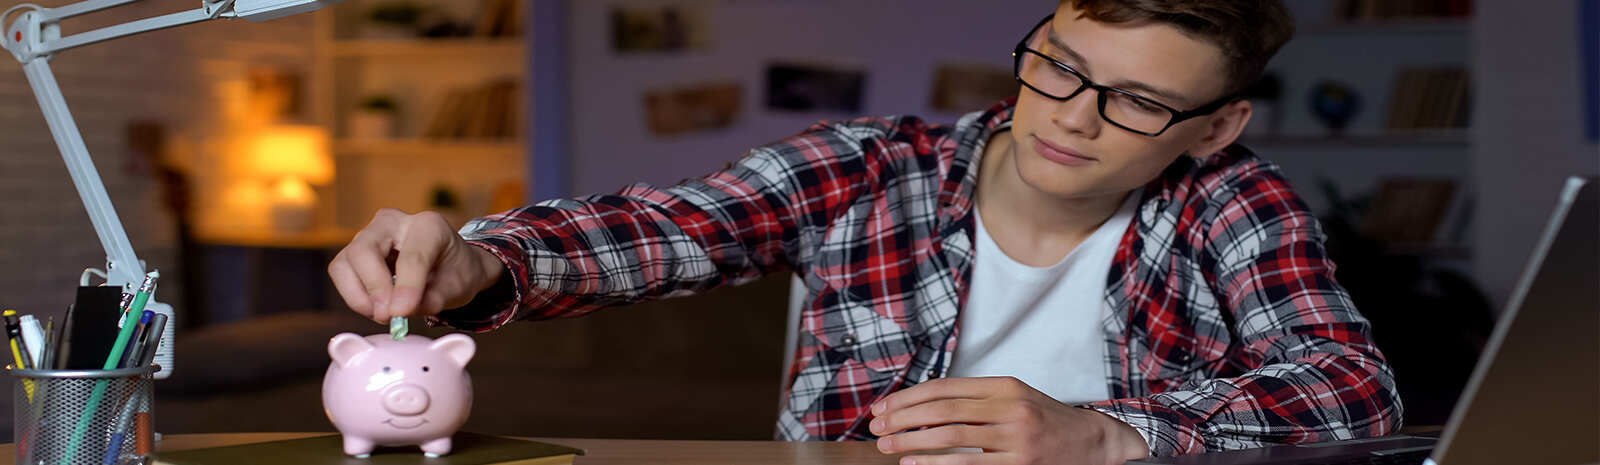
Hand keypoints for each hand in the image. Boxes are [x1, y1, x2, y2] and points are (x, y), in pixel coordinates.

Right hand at [328, 209, 504, 322]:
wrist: (451, 265)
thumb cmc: (455, 272)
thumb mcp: (458, 288)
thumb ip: (431, 299)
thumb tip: (398, 311)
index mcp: (428, 225)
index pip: (412, 255)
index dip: (406, 286)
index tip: (402, 312)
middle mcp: (394, 222)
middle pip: (365, 250)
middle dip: (374, 287)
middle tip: (389, 315)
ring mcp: (369, 234)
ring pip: (344, 263)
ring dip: (359, 295)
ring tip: (384, 314)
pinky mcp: (354, 251)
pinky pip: (341, 273)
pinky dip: (354, 296)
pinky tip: (377, 308)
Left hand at [869, 376, 1148, 464]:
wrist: (1093, 442)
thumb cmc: (1045, 420)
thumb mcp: (1013, 398)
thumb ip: (973, 400)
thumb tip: (920, 408)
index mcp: (1004, 386)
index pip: (944, 387)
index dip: (908, 398)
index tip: (883, 408)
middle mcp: (1010, 407)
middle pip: (942, 410)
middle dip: (902, 419)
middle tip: (875, 429)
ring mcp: (1016, 438)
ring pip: (952, 436)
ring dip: (912, 441)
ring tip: (887, 446)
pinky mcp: (1020, 464)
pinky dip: (936, 463)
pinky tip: (915, 462)